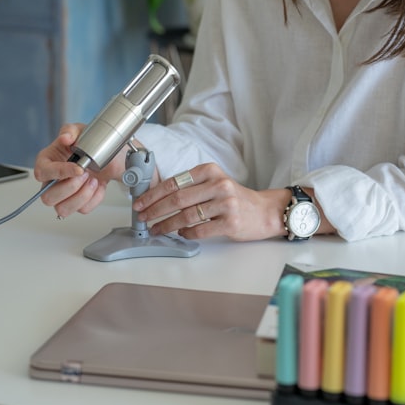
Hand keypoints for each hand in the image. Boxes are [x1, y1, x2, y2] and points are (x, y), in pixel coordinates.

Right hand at [33, 123, 124, 218]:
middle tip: (86, 174)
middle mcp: (52, 182)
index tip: (79, 169)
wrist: (109, 156)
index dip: (60, 173)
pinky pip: (82, 210)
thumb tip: (65, 137)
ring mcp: (63, 195)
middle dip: (71, 187)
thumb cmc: (88, 144)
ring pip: (62, 209)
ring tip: (94, 180)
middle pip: (48, 197)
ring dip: (82, 197)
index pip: (42, 173)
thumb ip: (70, 130)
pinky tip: (98, 186)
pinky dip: (94, 199)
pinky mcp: (77, 203)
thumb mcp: (80, 131)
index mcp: (46, 162)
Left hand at [133, 162, 287, 240]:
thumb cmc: (235, 198)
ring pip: (186, 216)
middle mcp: (218, 185)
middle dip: (155, 210)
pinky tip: (181, 233)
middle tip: (143, 218)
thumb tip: (158, 198)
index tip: (140, 203)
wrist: (265, 211)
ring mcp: (225, 204)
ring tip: (157, 230)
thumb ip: (191, 187)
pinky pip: (200, 230)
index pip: (174, 182)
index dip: (153, 194)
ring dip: (166, 225)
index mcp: (210, 171)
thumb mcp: (215, 183)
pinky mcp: (230, 223)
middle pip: (177, 199)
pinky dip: (186, 233)